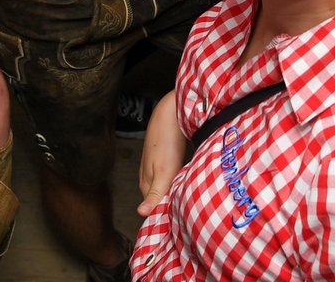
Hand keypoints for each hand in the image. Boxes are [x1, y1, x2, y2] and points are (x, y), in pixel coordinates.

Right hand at [136, 90, 184, 216]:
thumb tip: (140, 214)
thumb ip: (155, 193)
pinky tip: (191, 182)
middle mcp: (148, 178)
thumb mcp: (163, 172)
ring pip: (167, 189)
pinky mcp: (166, 160)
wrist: (172, 113)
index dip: (167, 216)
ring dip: (178, 194)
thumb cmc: (167, 142)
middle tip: (194, 212)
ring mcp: (156, 168)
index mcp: (145, 184)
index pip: (154, 210)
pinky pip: (173, 178)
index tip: (184, 222)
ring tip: (194, 200)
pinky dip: (181, 183)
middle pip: (160, 200)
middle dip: (174, 206)